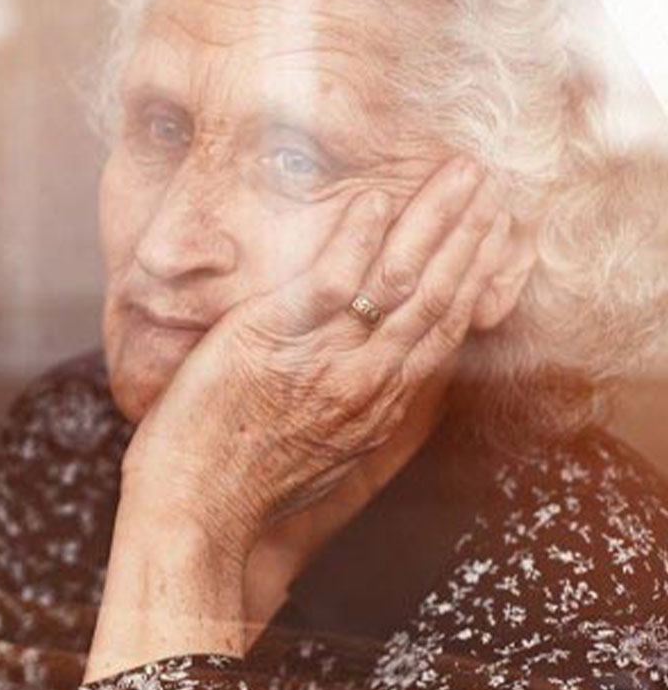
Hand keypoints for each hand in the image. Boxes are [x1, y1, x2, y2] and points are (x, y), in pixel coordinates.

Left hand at [120, 155, 515, 562]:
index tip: (493, 236)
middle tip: (490, 185)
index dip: (475, 279)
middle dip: (469, 235)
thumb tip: (374, 381)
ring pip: (397, 281)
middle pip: (436, 296)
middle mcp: (368, 382)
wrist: (196, 514)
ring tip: (459, 176)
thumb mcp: (324, 455)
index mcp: (379, 406)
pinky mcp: (273, 341)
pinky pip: (327, 283)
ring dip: (433, 221)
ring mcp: (325, 360)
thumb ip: (355, 412)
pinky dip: (353, 239)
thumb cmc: (244, 488)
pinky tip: (375, 201)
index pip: (444, 330)